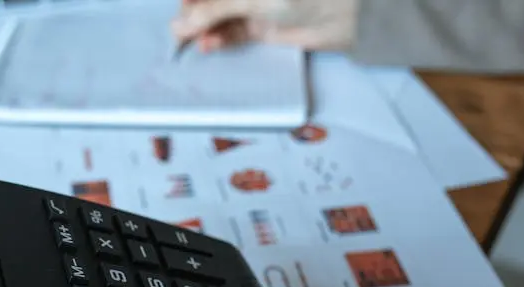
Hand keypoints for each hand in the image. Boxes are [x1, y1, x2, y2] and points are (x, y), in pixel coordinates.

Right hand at [172, 0, 358, 52]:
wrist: (345, 12)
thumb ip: (211, 10)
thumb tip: (180, 24)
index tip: (177, 8)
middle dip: (193, 12)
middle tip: (178, 30)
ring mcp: (256, 2)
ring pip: (219, 15)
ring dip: (203, 27)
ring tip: (190, 41)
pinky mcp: (264, 24)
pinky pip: (234, 31)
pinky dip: (220, 38)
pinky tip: (209, 45)